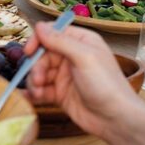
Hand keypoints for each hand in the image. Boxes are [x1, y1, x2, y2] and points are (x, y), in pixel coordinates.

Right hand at [23, 22, 143, 139]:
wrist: (115, 119)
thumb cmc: (107, 85)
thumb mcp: (84, 58)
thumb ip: (60, 41)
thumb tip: (40, 26)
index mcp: (81, 42)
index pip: (52, 33)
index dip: (38, 40)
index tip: (29, 51)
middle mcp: (72, 56)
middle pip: (42, 54)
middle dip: (36, 66)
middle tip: (38, 79)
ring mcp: (65, 75)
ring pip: (39, 72)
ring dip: (34, 81)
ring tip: (38, 92)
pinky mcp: (60, 93)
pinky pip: (41, 89)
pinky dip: (35, 92)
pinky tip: (34, 98)